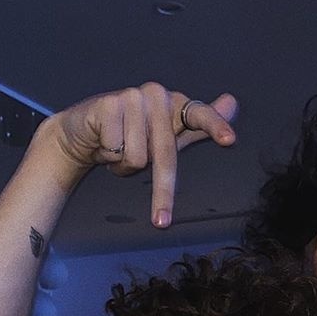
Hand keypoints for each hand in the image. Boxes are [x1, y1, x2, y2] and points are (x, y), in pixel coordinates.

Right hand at [47, 81, 237, 227]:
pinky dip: (110, 157)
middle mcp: (156, 95)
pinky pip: (118, 151)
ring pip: (139, 157)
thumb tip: (232, 102)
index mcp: (175, 103)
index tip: (230, 140)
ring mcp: (132, 96)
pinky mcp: (108, 104)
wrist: (84, 132)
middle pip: (166, 153)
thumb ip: (200, 124)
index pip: (200, 115)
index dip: (215, 127)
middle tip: (161, 221)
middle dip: (162, 192)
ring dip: (125, 165)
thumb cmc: (131, 136)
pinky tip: (104, 143)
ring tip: (118, 150)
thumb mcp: (168, 136)